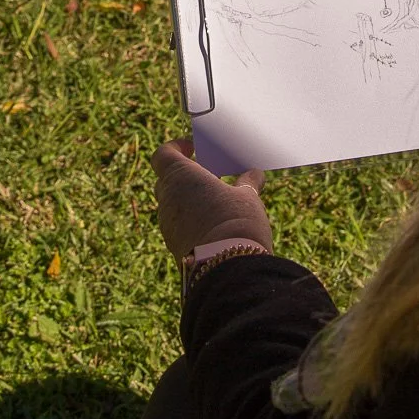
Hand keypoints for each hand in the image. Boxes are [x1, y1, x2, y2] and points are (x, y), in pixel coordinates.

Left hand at [151, 136, 272, 260]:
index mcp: (179, 178)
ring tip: (217, 201)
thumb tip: (254, 175)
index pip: (163, 155)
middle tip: (210, 175)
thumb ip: (247, 183)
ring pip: (173, 205)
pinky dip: (192, 220)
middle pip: (167, 180)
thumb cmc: (236, 221)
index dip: (176, 148)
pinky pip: (179, 226)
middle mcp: (168, 200)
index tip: (192, 148)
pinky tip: (215, 223)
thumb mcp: (247, 197)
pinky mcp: (174, 247)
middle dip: (186, 176)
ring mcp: (168, 226)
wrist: (228, 269)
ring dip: (190, 200)